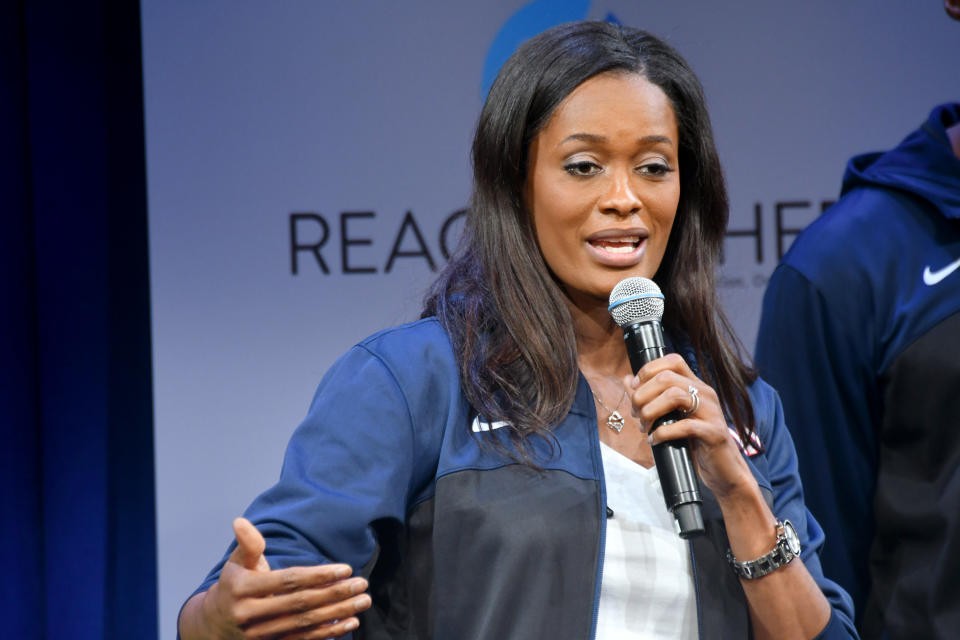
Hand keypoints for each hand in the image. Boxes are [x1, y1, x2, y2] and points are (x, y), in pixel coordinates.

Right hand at [191, 518, 371, 639]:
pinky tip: (350, 622)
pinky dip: (328, 633)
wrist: (213, 625)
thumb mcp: (236, 563)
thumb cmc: (233, 586)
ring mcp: (260, 635)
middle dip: (335, 594)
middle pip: (301, 603)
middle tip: (362, 584)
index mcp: (242, 589)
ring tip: (363, 601)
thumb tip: (240, 521)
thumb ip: (247, 545)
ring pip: (305, 624)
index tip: (346, 569)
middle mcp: (249, 614)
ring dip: (338, 613)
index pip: (288, 581)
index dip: (318, 575)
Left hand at [625, 353, 753, 499]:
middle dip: (643, 395)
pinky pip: (685, 426)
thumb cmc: (694, 441)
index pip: (673, 361)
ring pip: (675, 396)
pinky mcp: (714, 433)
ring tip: (644, 427)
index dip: (648, 370)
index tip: (635, 388)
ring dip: (650, 412)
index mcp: (695, 386)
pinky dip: (663, 433)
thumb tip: (627, 379)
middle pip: (667, 378)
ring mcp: (711, 412)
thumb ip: (649, 397)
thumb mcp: (670, 416)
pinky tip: (654, 440)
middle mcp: (705, 393)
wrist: (722, 470)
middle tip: (636, 414)